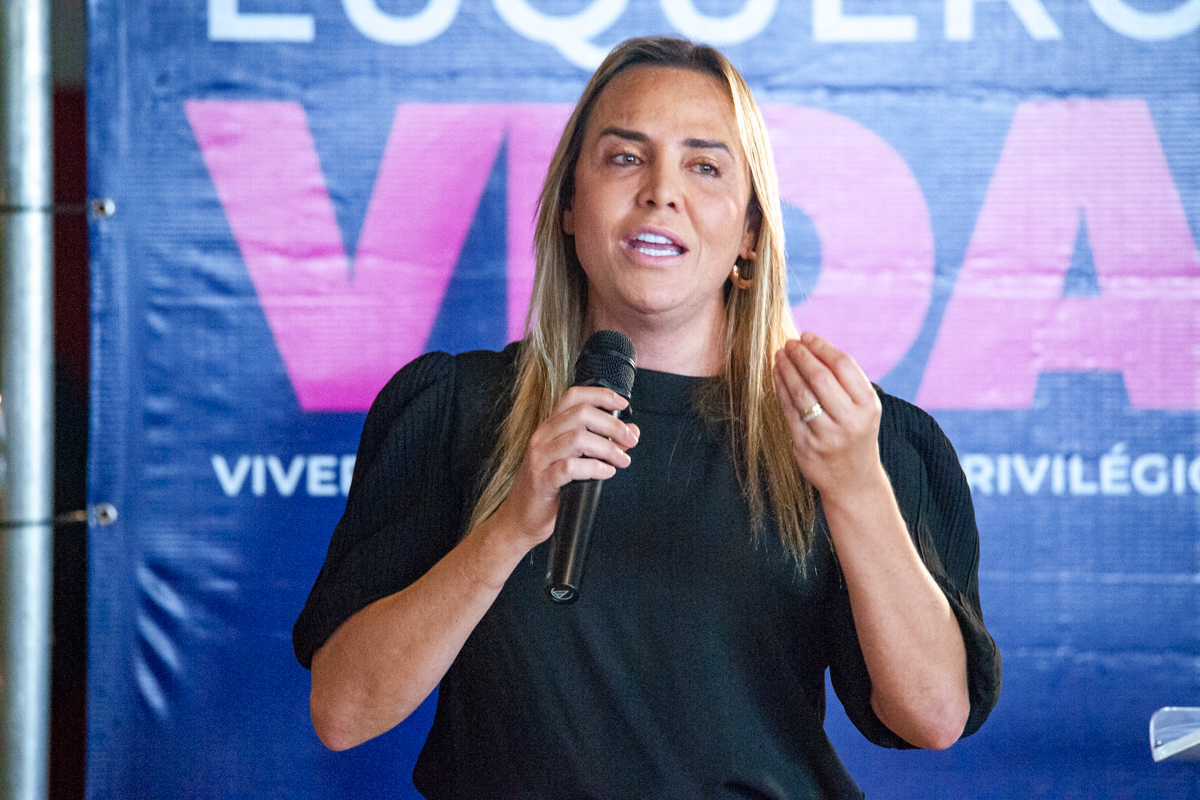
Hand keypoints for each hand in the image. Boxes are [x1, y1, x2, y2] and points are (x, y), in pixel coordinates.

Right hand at [492, 386, 639, 549]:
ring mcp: (540, 457)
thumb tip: (631, 430)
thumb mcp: (576, 459)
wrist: (520, 518)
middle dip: (612, 425)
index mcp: (550, 427)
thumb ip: (603, 442)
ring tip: (621, 460)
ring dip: (607, 448)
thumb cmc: (548, 487)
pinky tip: (606, 472)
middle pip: (581, 414)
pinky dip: (594, 468)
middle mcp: (543, 437)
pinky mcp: (541, 480)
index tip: (623, 405)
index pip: (574, 397)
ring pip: (578, 438)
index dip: (601, 396)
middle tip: (630, 439)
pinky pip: (570, 467)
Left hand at [772, 332, 882, 497]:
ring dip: (786, 368)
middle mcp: (849, 420)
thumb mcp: (862, 408)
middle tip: (789, 343)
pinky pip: (788, 409)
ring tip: (779, 354)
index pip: (843, 365)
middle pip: (820, 376)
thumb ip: (845, 381)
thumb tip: (812, 345)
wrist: (853, 481)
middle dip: (800, 355)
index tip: (806, 335)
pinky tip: (776, 374)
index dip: (822, 347)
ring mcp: (826, 434)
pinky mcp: (805, 445)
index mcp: (868, 405)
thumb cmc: (855, 434)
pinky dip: (780, 387)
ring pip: (800, 392)